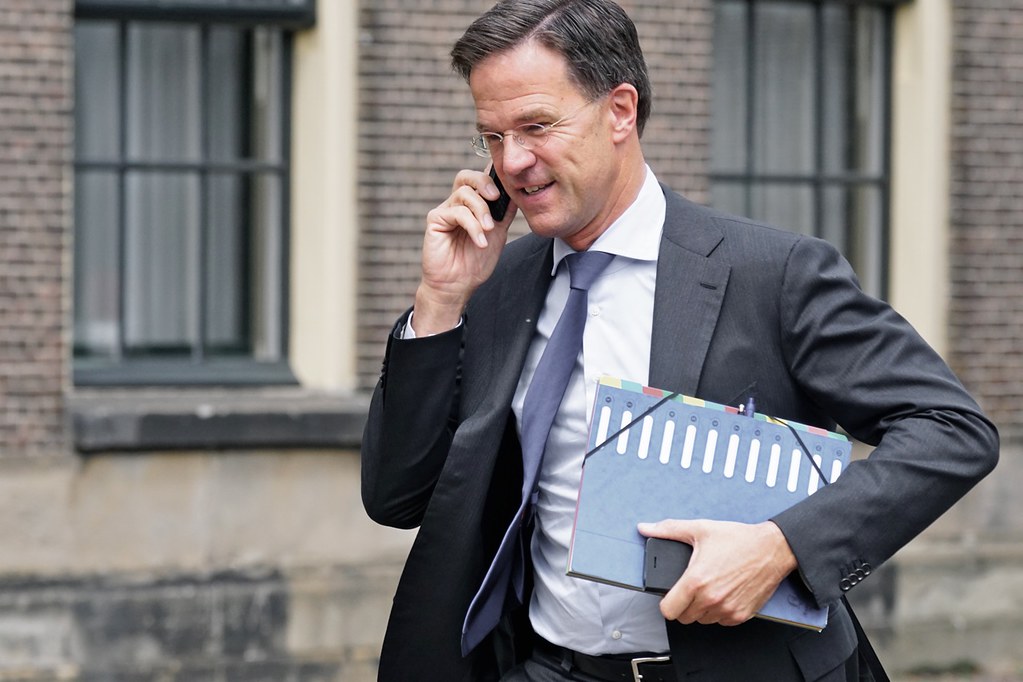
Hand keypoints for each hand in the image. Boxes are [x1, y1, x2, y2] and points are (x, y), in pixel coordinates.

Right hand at [412, 168, 516, 335]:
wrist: (458, 285)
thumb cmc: (476, 262)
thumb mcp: (499, 233)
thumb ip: (505, 212)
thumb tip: (516, 192)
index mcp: (472, 205)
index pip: (479, 179)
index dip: (492, 174)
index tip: (508, 181)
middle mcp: (457, 204)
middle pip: (466, 176)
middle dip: (484, 182)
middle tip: (496, 197)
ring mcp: (445, 210)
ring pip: (464, 193)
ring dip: (481, 211)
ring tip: (489, 230)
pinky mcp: (435, 219)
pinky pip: (456, 212)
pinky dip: (472, 226)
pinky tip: (480, 241)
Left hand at [637, 519, 797, 625]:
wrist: (772, 549)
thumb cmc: (738, 539)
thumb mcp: (700, 529)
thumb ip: (669, 530)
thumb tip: (646, 528)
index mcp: (696, 581)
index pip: (668, 610)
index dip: (666, 603)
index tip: (670, 596)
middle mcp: (710, 599)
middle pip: (684, 618)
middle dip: (684, 605)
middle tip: (691, 588)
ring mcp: (727, 609)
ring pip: (702, 620)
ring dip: (701, 609)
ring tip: (709, 588)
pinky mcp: (741, 615)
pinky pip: (721, 621)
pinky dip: (719, 611)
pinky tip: (723, 593)